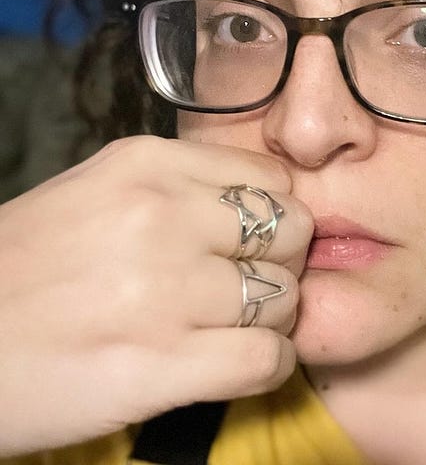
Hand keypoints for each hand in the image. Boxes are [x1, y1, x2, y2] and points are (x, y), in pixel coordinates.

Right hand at [0, 136, 312, 455]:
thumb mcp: (102, 190)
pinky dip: (268, 364)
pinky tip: (239, 363)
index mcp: (148, 164)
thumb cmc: (30, 263)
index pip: (272, 177)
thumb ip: (184, 186)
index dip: (276, 213)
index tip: (256, 240)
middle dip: (284, 260)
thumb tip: (266, 201)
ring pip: (286, 296)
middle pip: (292, 230)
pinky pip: (268, 358)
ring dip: (274, 317)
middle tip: (253, 282)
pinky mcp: (160, 365)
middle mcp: (162, 215)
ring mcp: (164, 289)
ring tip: (237, 326)